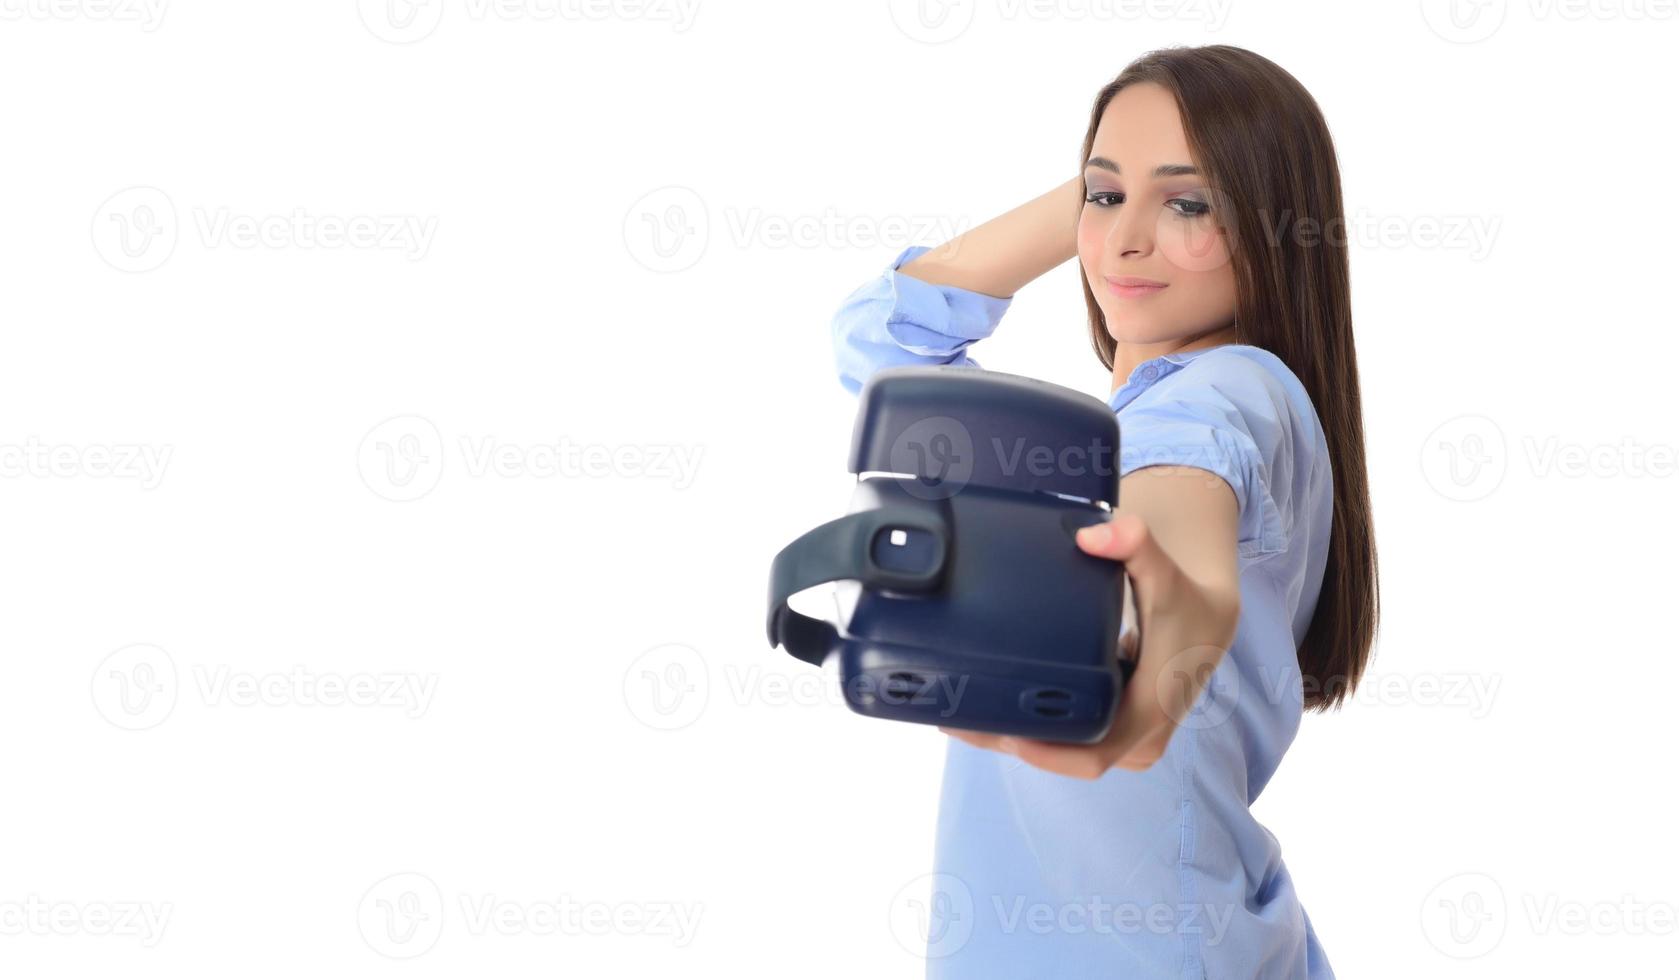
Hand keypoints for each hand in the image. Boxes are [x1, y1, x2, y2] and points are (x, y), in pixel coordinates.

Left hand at [938, 512, 1240, 778]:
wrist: (1209, 615)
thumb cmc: (1187, 600)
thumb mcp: (1166, 571)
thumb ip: (1136, 544)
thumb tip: (1092, 536)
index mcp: (1150, 712)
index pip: (1091, 755)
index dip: (1044, 753)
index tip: (999, 731)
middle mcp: (1139, 737)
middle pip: (1066, 758)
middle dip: (1012, 742)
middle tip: (958, 718)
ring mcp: (1127, 738)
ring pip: (1066, 753)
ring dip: (1018, 738)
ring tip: (963, 716)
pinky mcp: (1115, 728)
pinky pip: (1071, 741)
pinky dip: (1036, 728)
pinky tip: (993, 709)